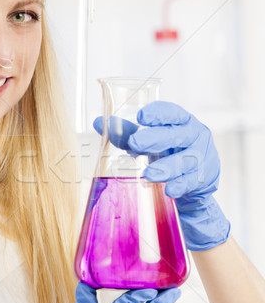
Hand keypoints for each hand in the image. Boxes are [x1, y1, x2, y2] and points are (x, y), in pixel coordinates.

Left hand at [125, 101, 229, 249]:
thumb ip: (127, 132)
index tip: (141, 117)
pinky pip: (190, 182)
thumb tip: (99, 122)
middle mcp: (194, 136)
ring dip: (165, 167)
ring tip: (148, 174)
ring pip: (184, 160)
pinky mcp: (203, 178)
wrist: (195, 181)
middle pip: (177, 134)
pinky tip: (169, 190)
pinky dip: (179, 185)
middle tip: (135, 142)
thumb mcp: (150, 141)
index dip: (158, 113)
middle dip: (155, 138)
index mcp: (182, 121)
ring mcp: (201, 157)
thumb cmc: (169, 152)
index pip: (173, 112)